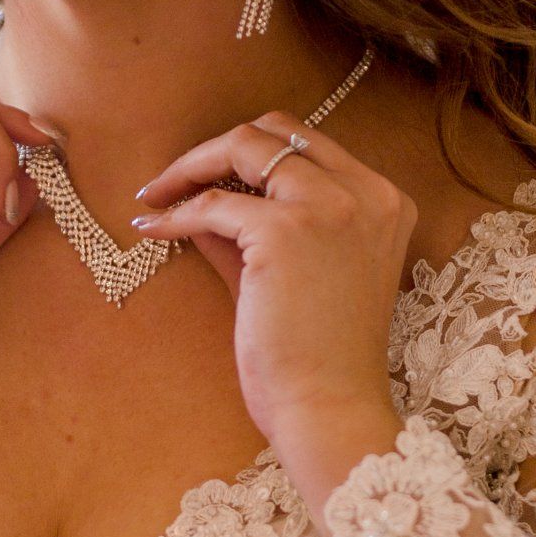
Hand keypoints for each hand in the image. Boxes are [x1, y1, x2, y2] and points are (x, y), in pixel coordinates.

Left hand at [130, 108, 413, 473]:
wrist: (329, 406)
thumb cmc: (318, 356)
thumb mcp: (291, 276)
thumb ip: (255, 230)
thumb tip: (200, 200)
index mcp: (383, 200)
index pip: (309, 144)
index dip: (250, 153)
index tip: (208, 177)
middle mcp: (365, 193)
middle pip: (277, 130)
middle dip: (217, 149)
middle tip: (173, 181)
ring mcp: (329, 207)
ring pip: (243, 146)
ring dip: (190, 168)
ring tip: (155, 196)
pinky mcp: (285, 231)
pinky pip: (212, 203)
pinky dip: (176, 214)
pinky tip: (151, 229)